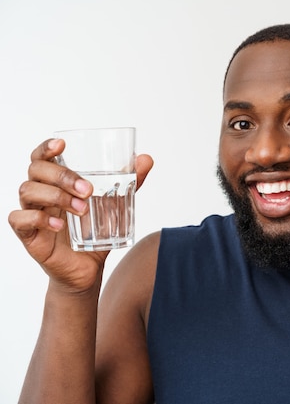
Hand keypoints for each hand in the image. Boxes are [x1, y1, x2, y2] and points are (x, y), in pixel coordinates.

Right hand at [8, 138, 153, 293]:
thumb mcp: (116, 205)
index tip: (61, 144)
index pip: (42, 157)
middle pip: (36, 170)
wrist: (88, 268)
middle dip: (62, 176)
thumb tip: (147, 159)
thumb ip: (130, 182)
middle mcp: (40, 193)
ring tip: (81, 209)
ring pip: (28, 190)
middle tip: (88, 190)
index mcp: (56, 182)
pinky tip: (59, 225)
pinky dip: (39, 219)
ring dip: (56, 196)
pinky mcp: (27, 234)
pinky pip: (19, 219)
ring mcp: (31, 212)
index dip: (46, 147)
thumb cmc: (95, 231)